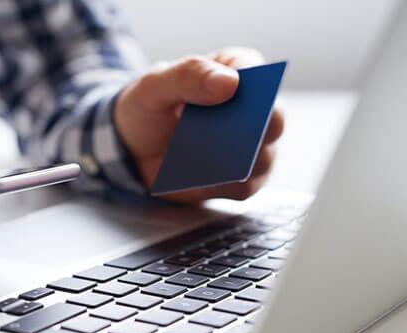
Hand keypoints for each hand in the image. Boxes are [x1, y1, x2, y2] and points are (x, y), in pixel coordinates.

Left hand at [115, 47, 283, 202]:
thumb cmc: (151, 108)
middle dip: (251, 128)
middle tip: (226, 131)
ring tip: (201, 157)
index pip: (256, 70)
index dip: (249, 81)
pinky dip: (219, 184)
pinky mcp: (241, 182)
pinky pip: (241, 187)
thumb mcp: (156, 85)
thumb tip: (231, 83)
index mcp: (237, 71)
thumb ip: (189, 76)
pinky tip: (196, 177)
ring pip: (261, 159)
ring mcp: (254, 149)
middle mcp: (256, 110)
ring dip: (234, 161)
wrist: (135, 148)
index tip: (231, 89)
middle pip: (272, 120)